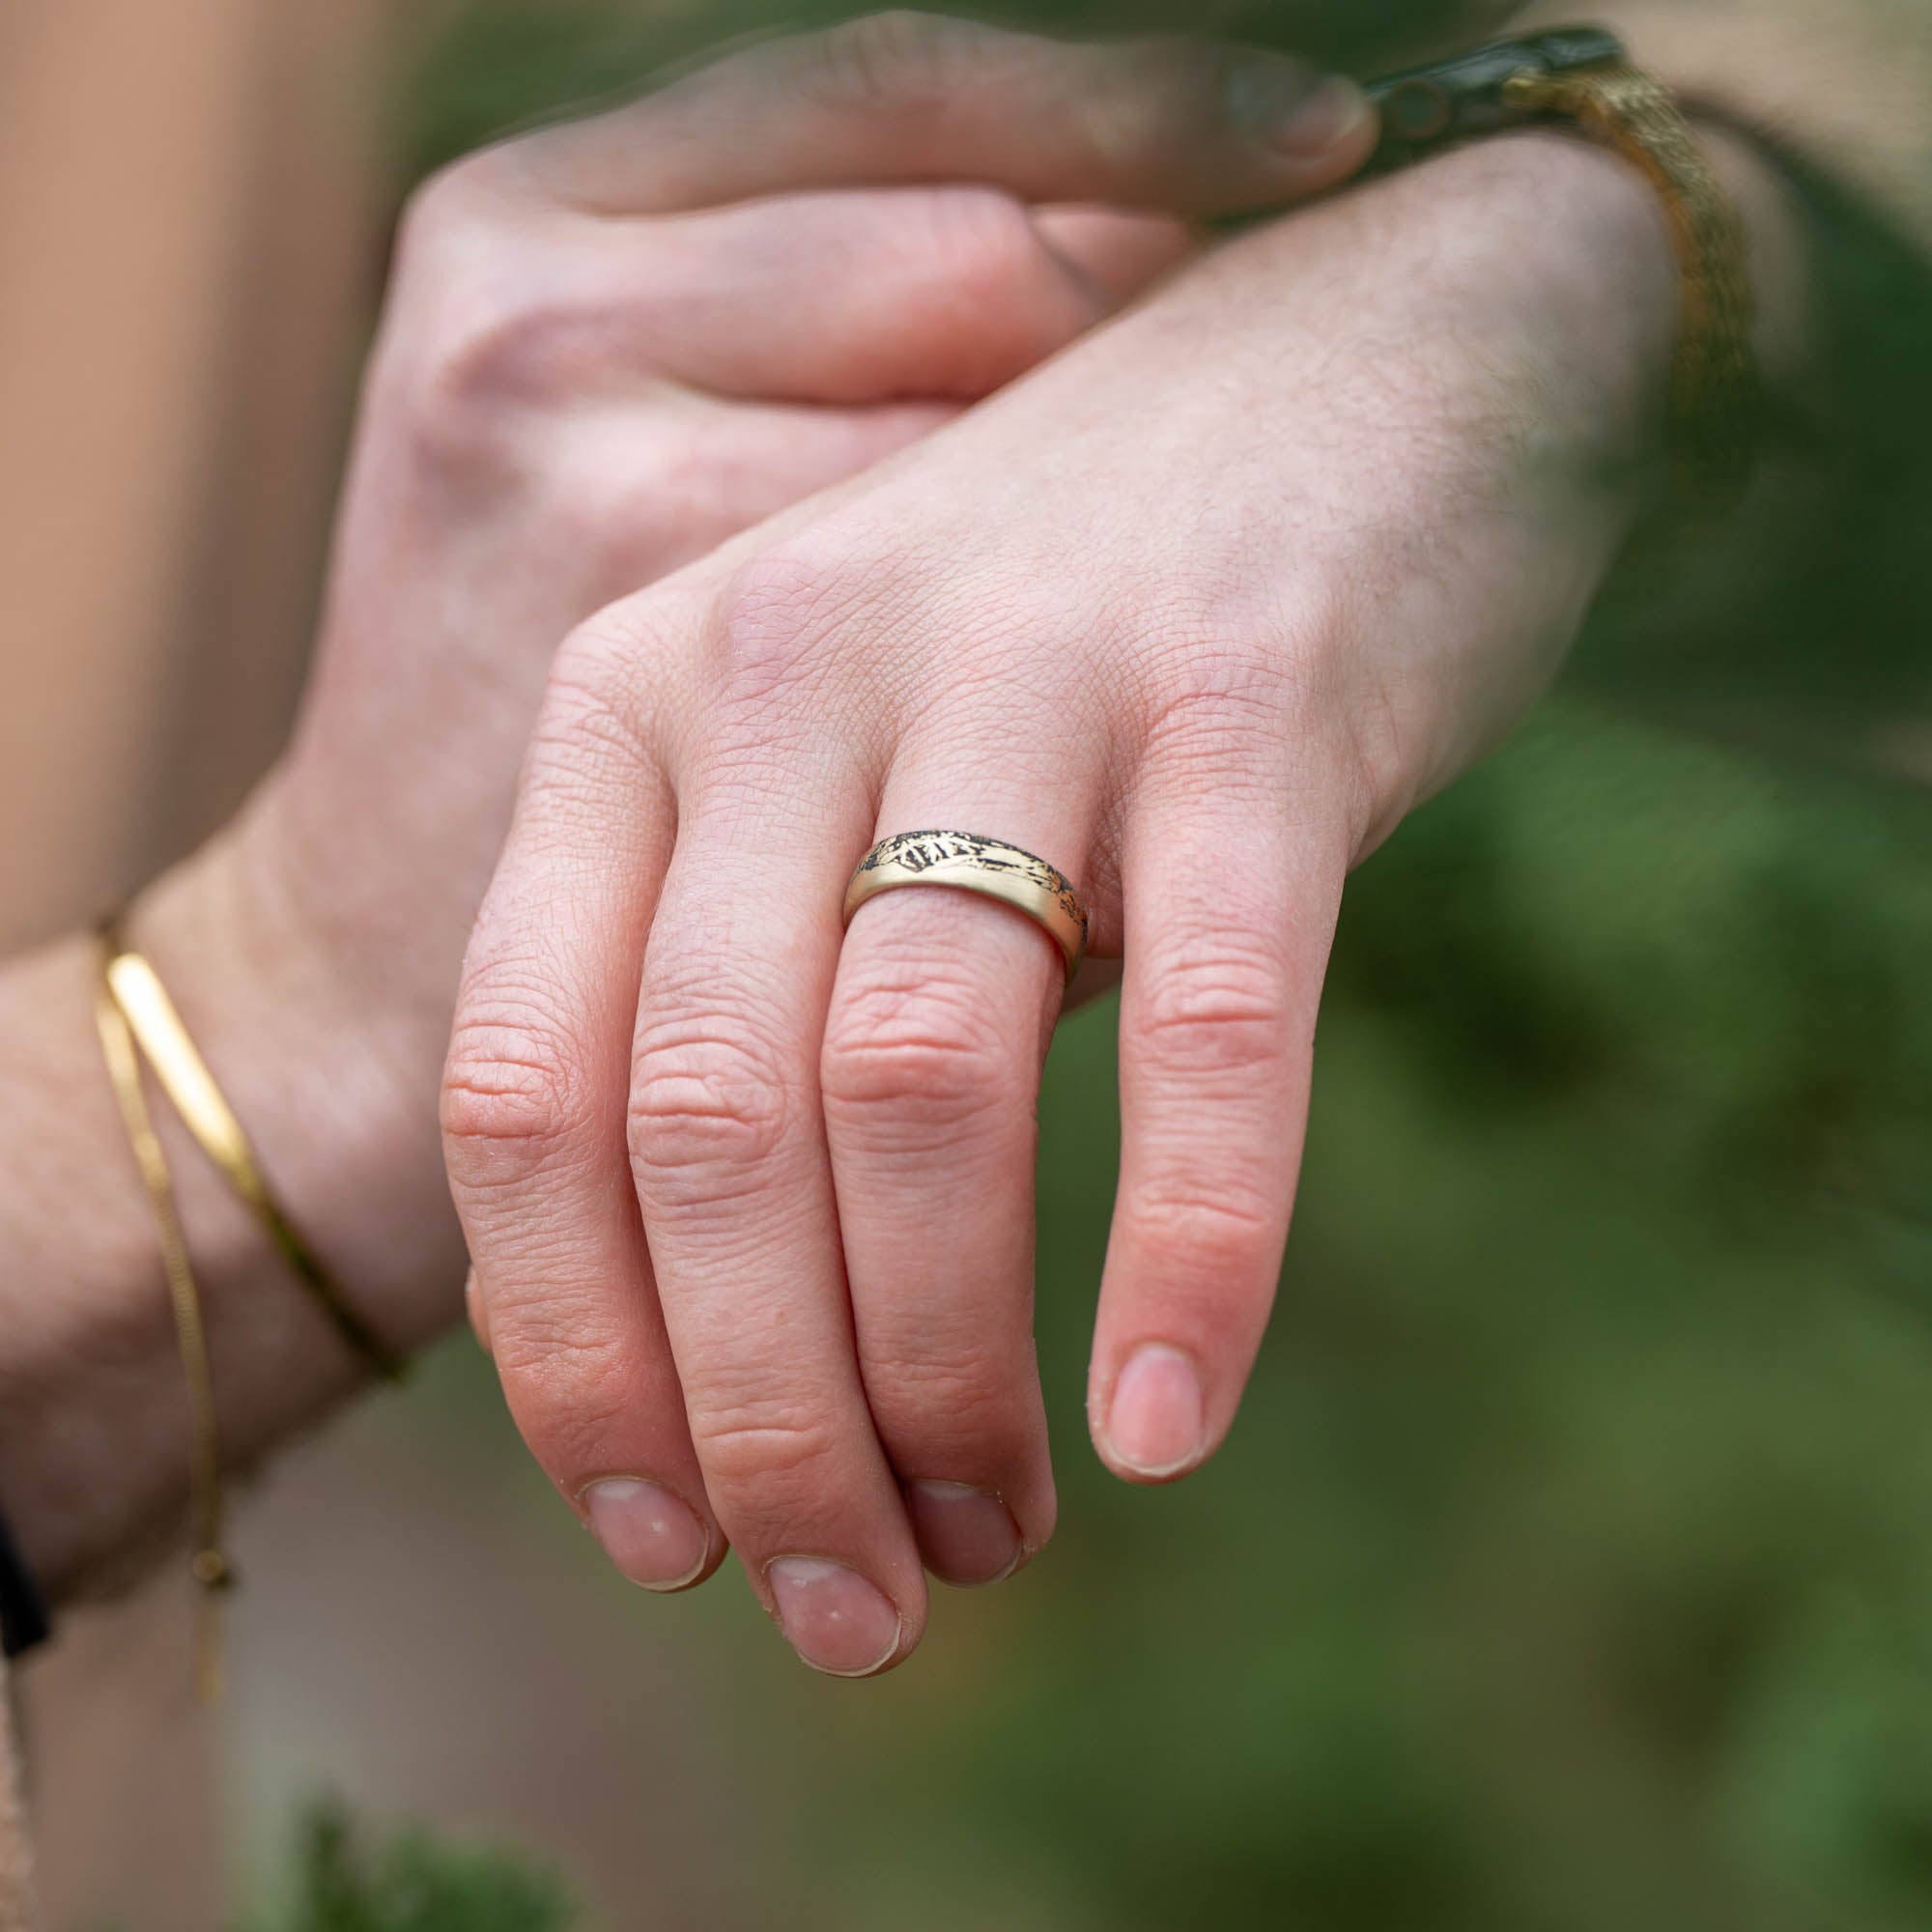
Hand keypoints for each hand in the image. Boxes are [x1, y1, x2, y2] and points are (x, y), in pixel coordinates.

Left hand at [444, 130, 1705, 1672]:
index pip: (529, 1086)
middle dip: (766, 1421)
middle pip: (712, 1120)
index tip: (666, 1541)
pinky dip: (1186, 1243)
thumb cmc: (1071, 637)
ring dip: (940, 1369)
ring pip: (917, 1086)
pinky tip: (1166, 1419)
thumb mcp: (844, 778)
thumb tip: (734, 1367)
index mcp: (639, 704)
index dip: (579, 1354)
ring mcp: (1021, 658)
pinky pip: (1207, 1014)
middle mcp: (786, 662)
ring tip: (991, 1533)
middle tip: (857, 1604)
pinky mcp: (1253, 686)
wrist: (1353, 361)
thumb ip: (764, 1004)